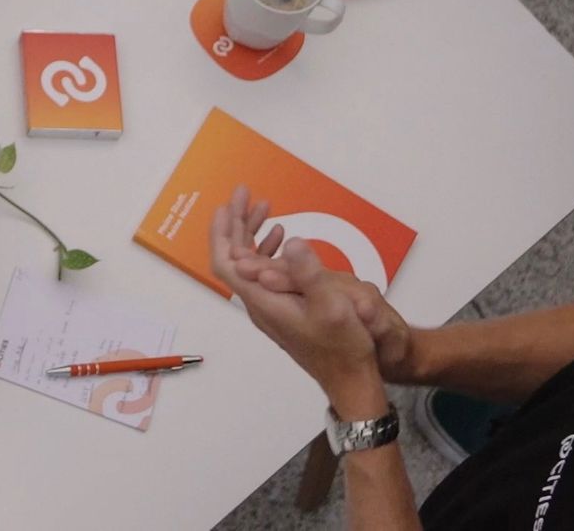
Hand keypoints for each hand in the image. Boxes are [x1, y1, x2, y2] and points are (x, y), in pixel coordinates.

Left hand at [211, 188, 413, 399]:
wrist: (350, 379)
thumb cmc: (343, 347)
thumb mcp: (332, 306)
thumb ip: (310, 274)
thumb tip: (291, 243)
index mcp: (266, 303)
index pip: (228, 264)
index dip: (223, 232)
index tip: (229, 204)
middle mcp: (262, 305)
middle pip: (234, 260)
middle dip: (236, 224)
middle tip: (245, 195)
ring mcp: (271, 307)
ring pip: (248, 266)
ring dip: (251, 234)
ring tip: (264, 208)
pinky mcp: (282, 308)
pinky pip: (264, 273)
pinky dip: (269, 250)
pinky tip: (283, 238)